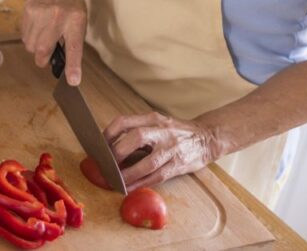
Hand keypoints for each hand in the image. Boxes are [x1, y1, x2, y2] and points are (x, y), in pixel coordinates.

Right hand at [21, 0, 86, 84]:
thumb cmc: (70, 6)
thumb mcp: (79, 22)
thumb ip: (72, 43)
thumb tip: (64, 66)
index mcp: (76, 21)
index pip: (74, 47)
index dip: (72, 66)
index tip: (72, 82)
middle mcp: (58, 17)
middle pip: (42, 50)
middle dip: (42, 58)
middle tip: (47, 54)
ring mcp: (41, 13)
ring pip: (30, 46)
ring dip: (35, 47)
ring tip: (44, 34)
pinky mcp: (28, 11)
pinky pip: (24, 36)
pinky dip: (30, 37)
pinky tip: (37, 26)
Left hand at [105, 112, 219, 189]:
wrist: (208, 137)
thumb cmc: (177, 132)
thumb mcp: (158, 123)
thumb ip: (138, 130)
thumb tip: (110, 145)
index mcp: (154, 119)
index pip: (125, 121)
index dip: (108, 134)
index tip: (98, 146)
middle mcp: (162, 131)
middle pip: (136, 137)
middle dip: (117, 153)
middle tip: (105, 165)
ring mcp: (172, 148)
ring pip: (148, 162)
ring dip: (128, 174)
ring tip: (114, 181)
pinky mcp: (178, 165)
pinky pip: (156, 177)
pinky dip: (140, 184)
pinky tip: (128, 188)